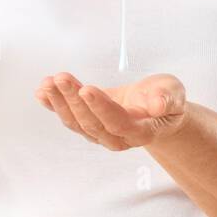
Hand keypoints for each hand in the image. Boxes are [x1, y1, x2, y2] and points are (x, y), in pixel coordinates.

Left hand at [34, 72, 187, 149]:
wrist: (154, 107)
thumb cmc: (166, 99)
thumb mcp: (174, 94)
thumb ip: (168, 99)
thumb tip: (159, 105)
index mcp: (140, 132)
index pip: (117, 123)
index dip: (101, 108)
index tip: (87, 88)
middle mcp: (117, 138)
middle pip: (91, 124)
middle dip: (74, 100)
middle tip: (61, 78)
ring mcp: (100, 133)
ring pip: (76, 123)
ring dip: (60, 102)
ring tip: (49, 82)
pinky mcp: (88, 123)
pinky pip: (68, 117)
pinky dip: (53, 105)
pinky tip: (41, 92)